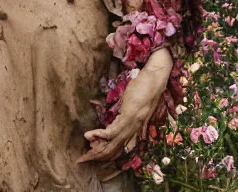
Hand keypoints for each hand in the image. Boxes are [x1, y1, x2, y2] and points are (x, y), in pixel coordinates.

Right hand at [77, 48, 172, 163]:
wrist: (154, 79)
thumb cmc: (144, 87)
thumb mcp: (133, 103)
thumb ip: (126, 112)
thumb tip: (117, 115)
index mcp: (135, 126)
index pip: (118, 144)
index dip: (106, 151)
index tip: (92, 153)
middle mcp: (134, 128)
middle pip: (115, 147)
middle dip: (99, 154)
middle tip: (83, 158)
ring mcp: (132, 123)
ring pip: (113, 142)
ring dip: (98, 147)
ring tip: (86, 150)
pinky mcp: (129, 116)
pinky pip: (113, 130)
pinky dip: (100, 134)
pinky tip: (90, 135)